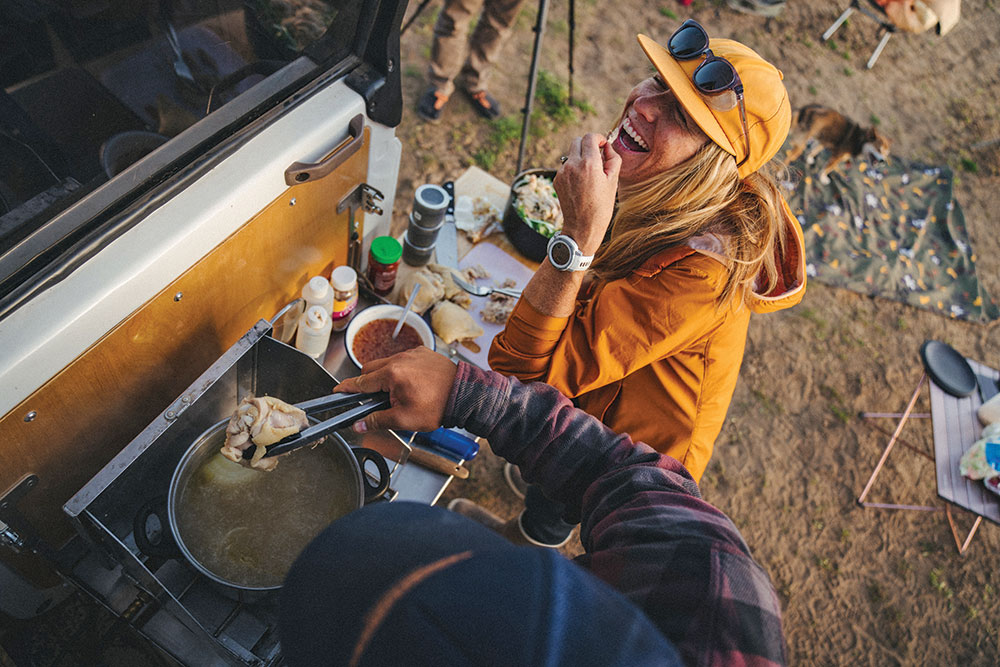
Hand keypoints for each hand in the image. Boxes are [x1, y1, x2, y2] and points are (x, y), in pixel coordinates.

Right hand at [333, 347, 458, 432]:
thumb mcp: (404, 420)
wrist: (464, 395)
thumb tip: (359, 424)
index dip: (347, 389)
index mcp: (392, 374)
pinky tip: (411, 385)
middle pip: (371, 369)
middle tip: (375, 400)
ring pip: (387, 364)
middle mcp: (400, 359)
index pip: (361, 382)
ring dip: (386, 377)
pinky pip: (404, 360)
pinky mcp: (423, 352)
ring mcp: (413, 353)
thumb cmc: (438, 406)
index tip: (338, 391)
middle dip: (369, 384)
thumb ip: (377, 420)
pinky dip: (401, 371)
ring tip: (398, 395)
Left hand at [553, 133, 620, 254]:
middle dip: (588, 145)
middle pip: (577, 141)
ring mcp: (562, 172)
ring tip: (589, 175)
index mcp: (589, 164)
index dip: (598, 138)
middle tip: (597, 157)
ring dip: (580, 158)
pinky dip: (573, 169)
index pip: (590, 137)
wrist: (582, 226)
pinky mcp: (557, 180)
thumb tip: (607, 147)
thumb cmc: (601, 206)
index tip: (603, 145)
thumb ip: (613, 159)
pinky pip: (566, 167)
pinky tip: (581, 184)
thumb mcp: (613, 181)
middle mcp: (572, 165)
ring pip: (571, 154)